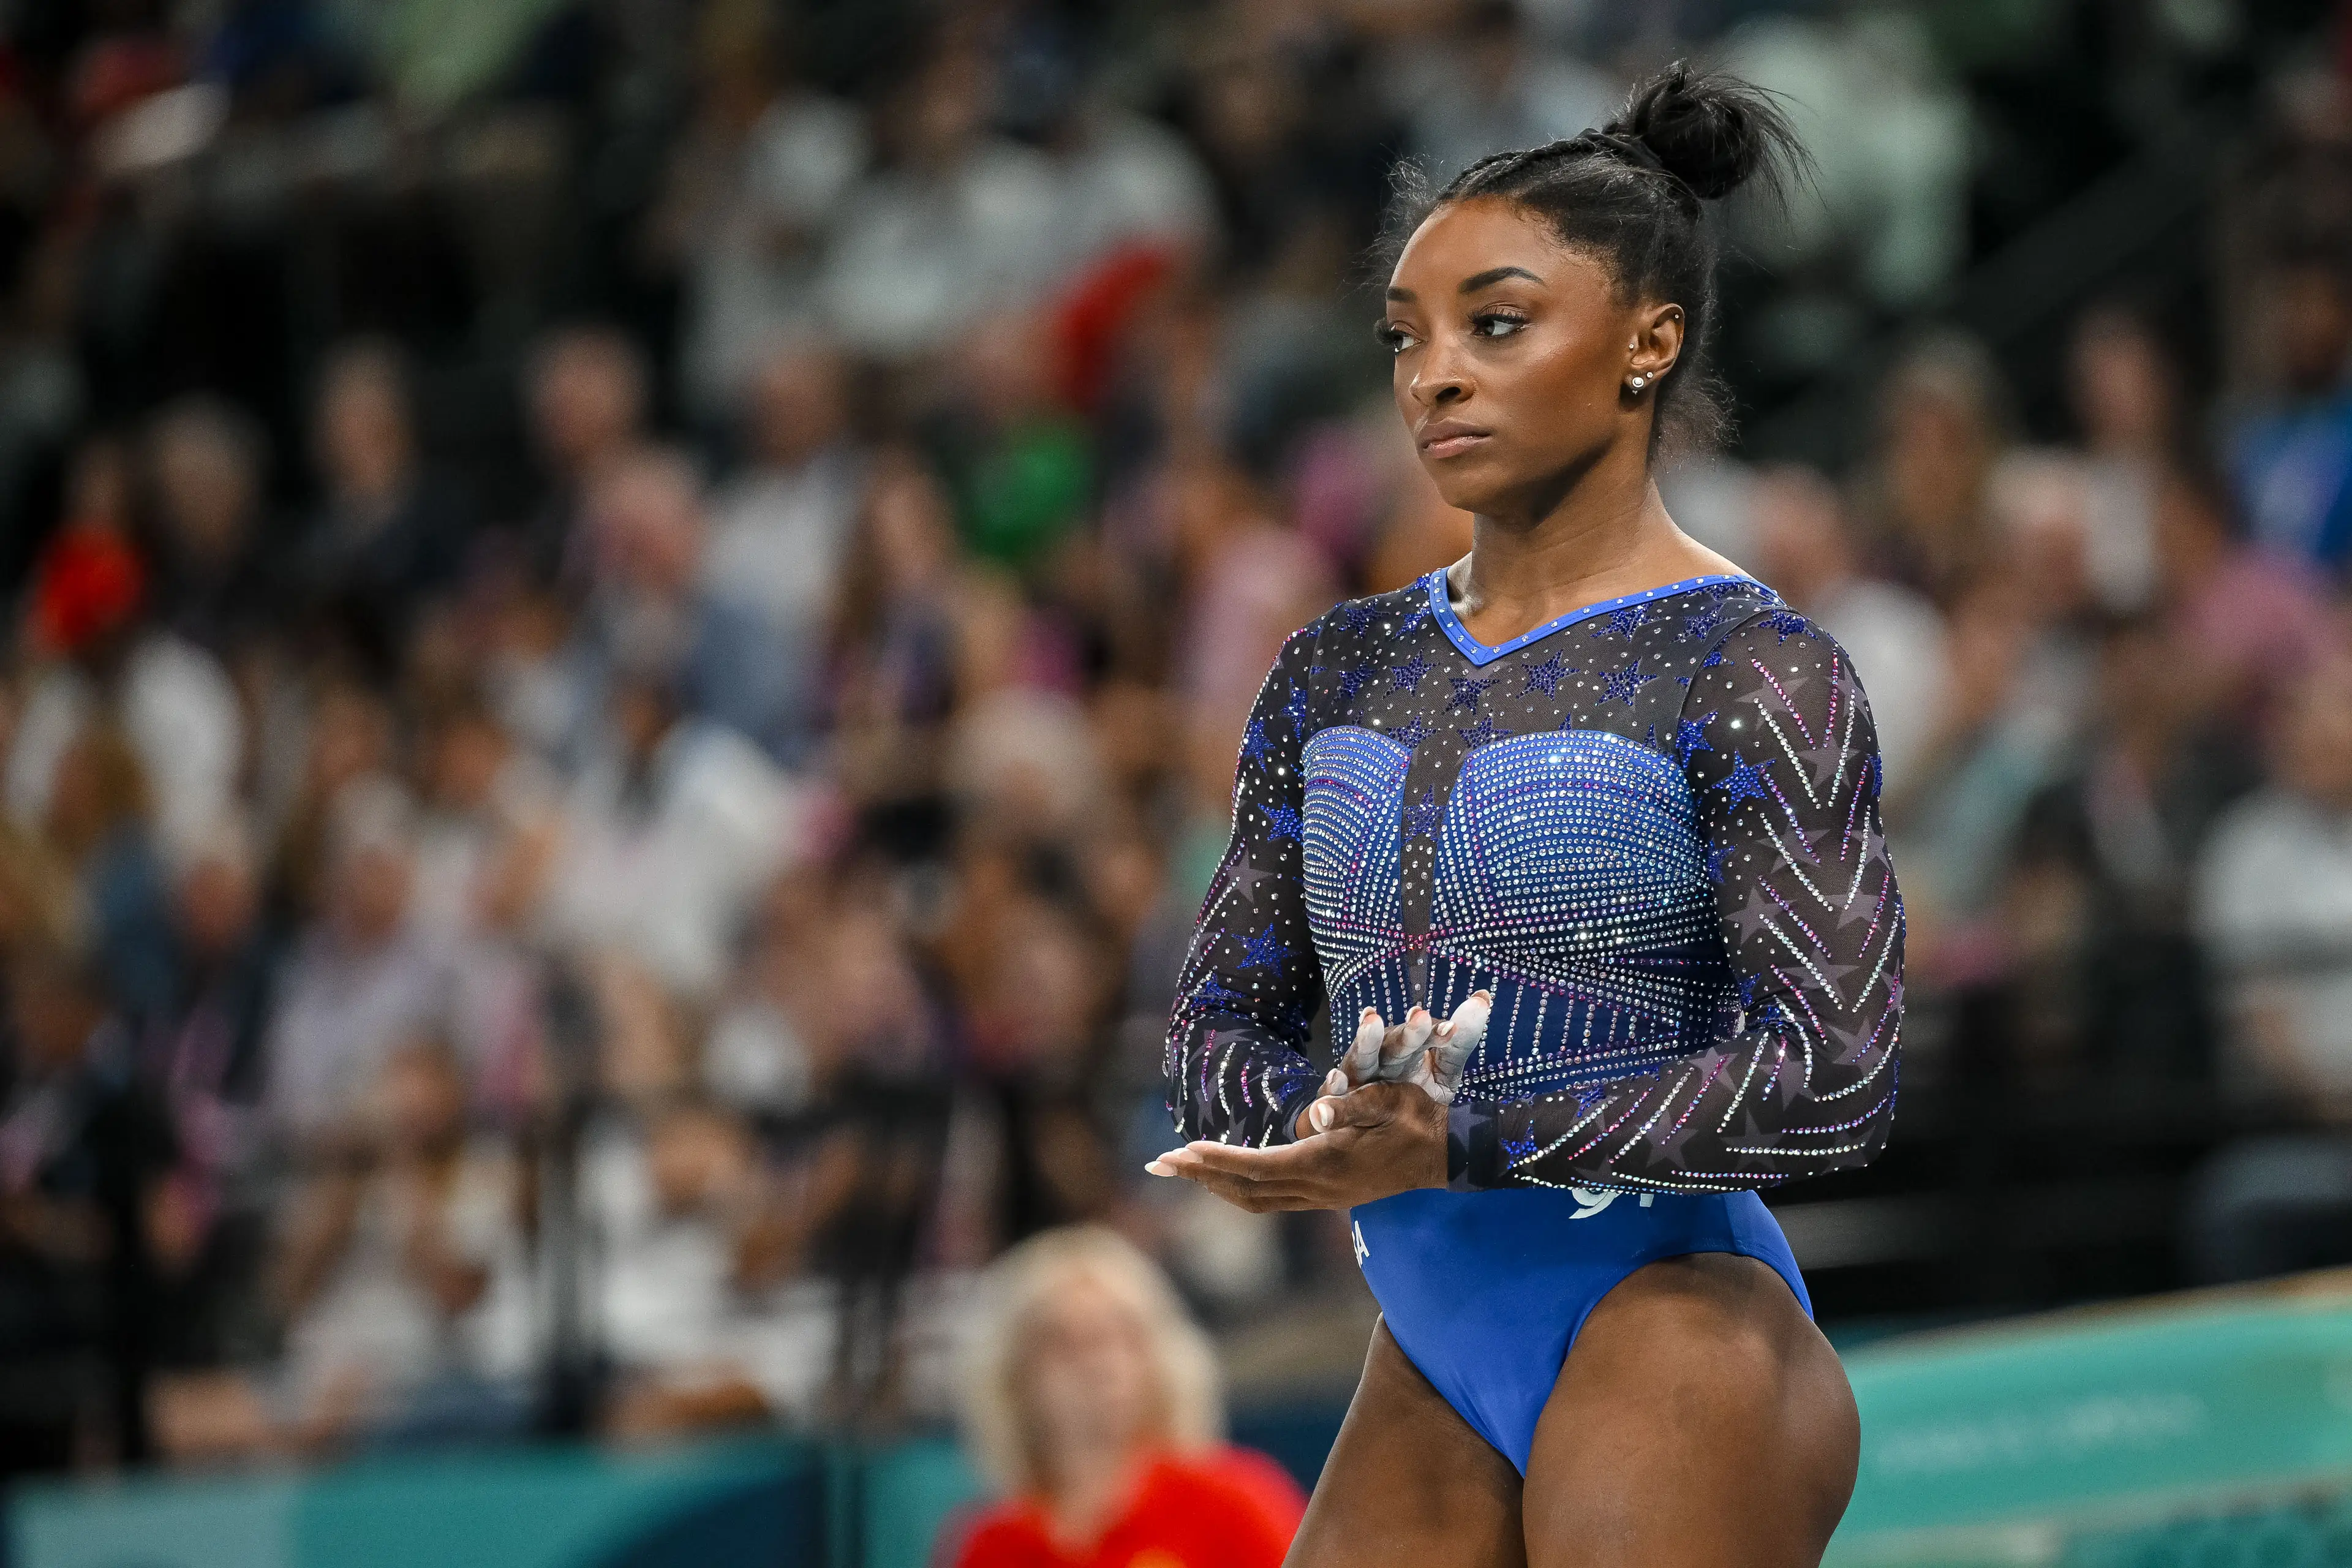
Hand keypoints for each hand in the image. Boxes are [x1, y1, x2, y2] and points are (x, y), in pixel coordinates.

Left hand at [1146, 1081, 1446, 1210]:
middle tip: (1159, 1164)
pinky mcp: (1330, 1196)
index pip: (1258, 1166)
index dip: (1217, 1161)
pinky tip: (1228, 1178)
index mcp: (1326, 1163)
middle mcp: (1319, 1188)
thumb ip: (1346, 1107)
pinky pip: (1274, 1199)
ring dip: (1217, 1186)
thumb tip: (1311, 1114)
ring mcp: (1324, 1198)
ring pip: (1257, 1200)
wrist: (1448, 1153)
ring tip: (1184, 1170)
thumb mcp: (1387, 1102)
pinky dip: (1242, 1188)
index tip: (1183, 1151)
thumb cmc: (1417, 1119)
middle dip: (1200, 1177)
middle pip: (1246, 1190)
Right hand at [1329, 991, 1492, 1127]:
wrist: (1386, 1137)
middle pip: (1393, 1043)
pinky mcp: (1339, 1103)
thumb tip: (1483, 997)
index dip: (1434, 1031)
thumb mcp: (1444, 1072)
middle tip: (1420, 1016)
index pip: (1421, 1035)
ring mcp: (1359, 1079)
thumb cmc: (1414, 1096)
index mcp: (1407, 1050)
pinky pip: (1335, 1094)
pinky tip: (1336, 1077)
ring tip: (1371, 1020)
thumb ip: (1460, 1042)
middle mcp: (1381, 1060)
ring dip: (1366, 1041)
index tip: (1451, 1028)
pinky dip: (1334, 1085)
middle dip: (1407, 1032)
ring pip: (1361, 1058)